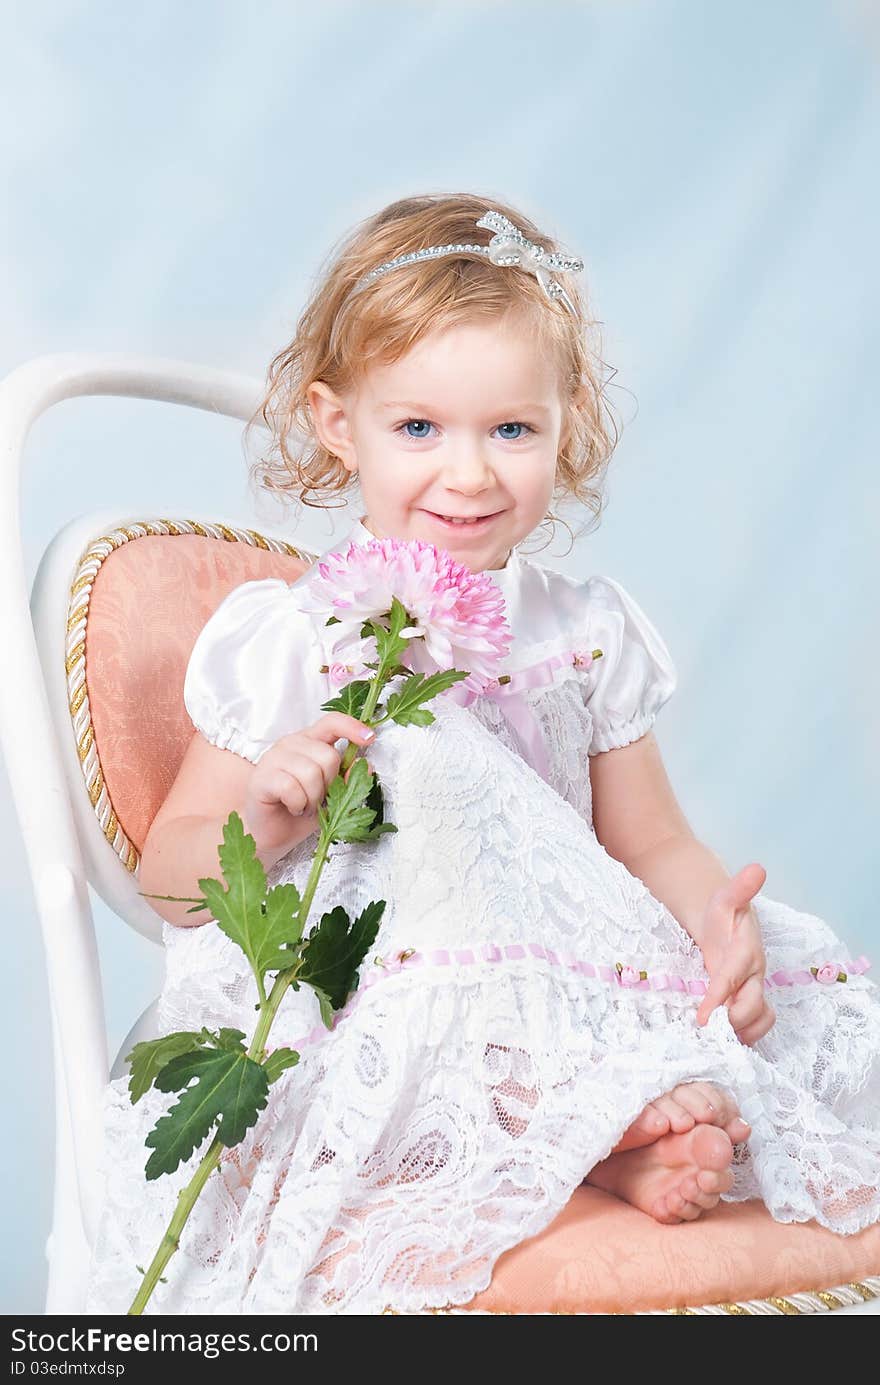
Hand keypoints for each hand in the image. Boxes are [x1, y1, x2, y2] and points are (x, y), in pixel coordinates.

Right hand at [242, 712, 375, 860]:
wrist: (272, 834)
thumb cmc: (301, 810)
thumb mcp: (334, 794)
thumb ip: (348, 777)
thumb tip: (367, 766)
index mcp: (309, 741)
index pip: (332, 722)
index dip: (352, 727)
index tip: (369, 738)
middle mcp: (290, 744)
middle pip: (328, 755)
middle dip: (330, 784)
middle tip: (318, 799)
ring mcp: (273, 758)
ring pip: (311, 772)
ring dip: (313, 799)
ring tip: (305, 806)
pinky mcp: (261, 778)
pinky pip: (291, 787)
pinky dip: (298, 804)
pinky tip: (293, 808)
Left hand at [696, 862, 775, 1045]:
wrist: (727, 922)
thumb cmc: (722, 913)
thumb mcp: (724, 899)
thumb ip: (739, 888)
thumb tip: (757, 869)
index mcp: (746, 951)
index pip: (732, 979)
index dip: (718, 999)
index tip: (702, 1017)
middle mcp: (754, 975)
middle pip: (752, 1008)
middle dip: (732, 1023)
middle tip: (704, 1035)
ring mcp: (753, 990)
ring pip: (760, 1021)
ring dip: (741, 1035)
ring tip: (714, 1043)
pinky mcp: (748, 1002)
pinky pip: (754, 1026)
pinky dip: (742, 1037)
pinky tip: (720, 1043)